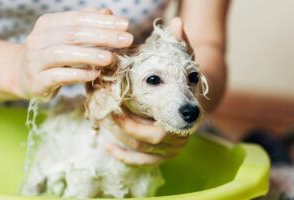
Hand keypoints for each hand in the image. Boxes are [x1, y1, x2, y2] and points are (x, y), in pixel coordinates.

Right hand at [14, 8, 132, 98]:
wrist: (23, 76)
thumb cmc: (52, 54)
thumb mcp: (66, 37)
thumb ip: (86, 24)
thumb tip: (109, 13)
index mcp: (47, 23)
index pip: (78, 18)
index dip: (102, 21)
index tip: (125, 25)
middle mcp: (38, 39)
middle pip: (73, 34)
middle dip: (102, 36)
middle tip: (126, 40)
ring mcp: (35, 60)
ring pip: (62, 54)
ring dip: (89, 54)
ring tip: (110, 58)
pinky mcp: (37, 81)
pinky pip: (57, 76)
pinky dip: (77, 74)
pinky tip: (94, 75)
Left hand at [105, 18, 191, 165]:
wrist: (192, 96)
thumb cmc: (184, 78)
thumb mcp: (183, 61)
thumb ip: (180, 45)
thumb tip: (176, 23)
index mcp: (185, 119)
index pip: (156, 130)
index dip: (132, 123)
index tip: (112, 109)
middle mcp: (179, 139)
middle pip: (144, 142)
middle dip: (120, 129)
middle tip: (101, 113)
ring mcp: (171, 150)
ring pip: (139, 151)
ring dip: (118, 138)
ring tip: (101, 121)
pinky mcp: (162, 155)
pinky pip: (140, 161)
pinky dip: (123, 155)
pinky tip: (107, 144)